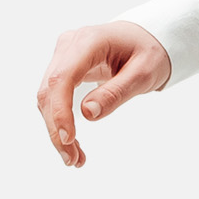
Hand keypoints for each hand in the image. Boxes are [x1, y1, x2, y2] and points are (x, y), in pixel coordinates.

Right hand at [36, 22, 170, 167]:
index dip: (60, 111)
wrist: (146, 38)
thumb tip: (87, 114)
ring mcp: (64, 55)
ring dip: (57, 130)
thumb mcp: (143, 74)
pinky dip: (60, 121)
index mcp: (89, 41)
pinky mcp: (64, 67)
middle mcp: (69, 45)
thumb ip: (116, 92)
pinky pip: (55, 96)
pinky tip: (72, 143)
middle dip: (57, 129)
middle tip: (72, 160)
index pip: (62, 78)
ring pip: (48, 96)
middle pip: (50, 90)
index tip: (68, 139)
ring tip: (75, 159)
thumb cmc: (149, 52)